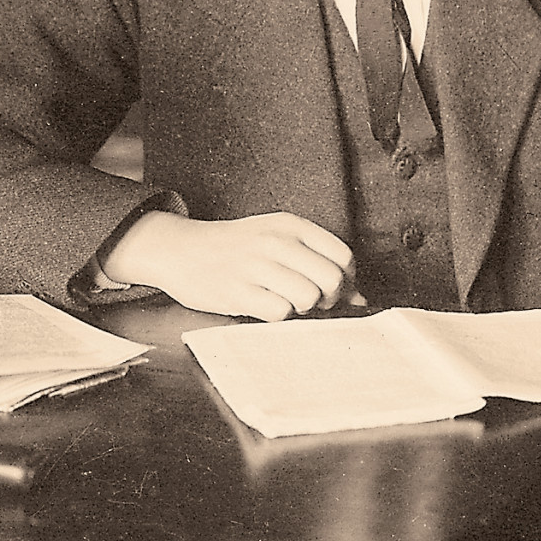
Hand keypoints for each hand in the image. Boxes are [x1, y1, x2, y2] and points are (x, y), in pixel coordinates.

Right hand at [100, 210, 361, 320]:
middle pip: (331, 280)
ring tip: (285, 302)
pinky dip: (278, 316)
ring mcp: (255, 266)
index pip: (342, 256)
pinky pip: (280, 312)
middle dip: (328, 299)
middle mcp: (275, 241)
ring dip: (302, 309)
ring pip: (308, 298)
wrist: (180, 249)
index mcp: (289, 225)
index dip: (345, 280)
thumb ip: (317, 261)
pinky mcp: (237, 291)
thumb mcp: (276, 239)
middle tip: (311, 302)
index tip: (331, 289)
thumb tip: (360, 298)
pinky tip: (265, 306)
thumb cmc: (236, 248)